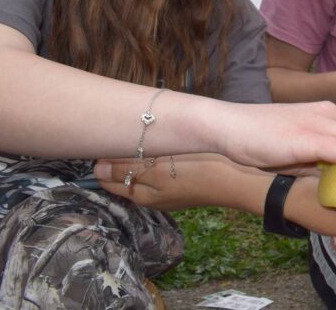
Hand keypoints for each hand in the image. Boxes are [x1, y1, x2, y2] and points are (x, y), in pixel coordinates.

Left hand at [95, 153, 267, 211]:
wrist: (240, 181)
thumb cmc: (198, 171)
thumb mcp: (159, 169)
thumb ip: (128, 169)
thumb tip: (96, 171)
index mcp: (141, 196)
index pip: (108, 181)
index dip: (102, 162)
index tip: (103, 141)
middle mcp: (152, 199)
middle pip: (125, 178)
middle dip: (118, 161)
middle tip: (118, 136)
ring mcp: (170, 193)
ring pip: (144, 175)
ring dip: (138, 159)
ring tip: (137, 139)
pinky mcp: (186, 185)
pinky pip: (161, 173)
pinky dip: (156, 162)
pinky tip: (162, 149)